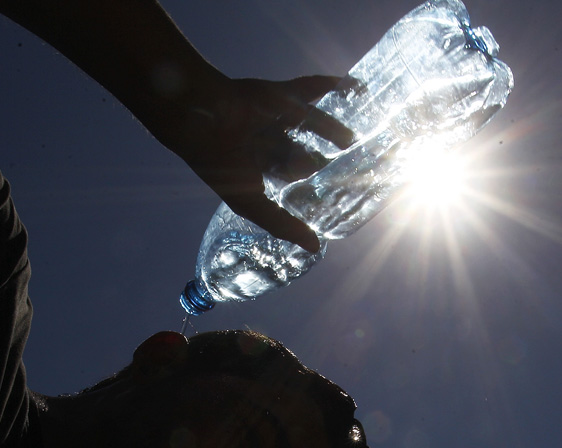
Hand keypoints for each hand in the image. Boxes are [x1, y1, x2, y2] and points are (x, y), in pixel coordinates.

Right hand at [177, 75, 353, 252]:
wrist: (204, 119)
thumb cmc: (223, 165)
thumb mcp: (252, 203)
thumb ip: (283, 224)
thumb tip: (316, 247)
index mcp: (255, 166)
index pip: (284, 177)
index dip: (301, 184)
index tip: (326, 194)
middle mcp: (264, 141)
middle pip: (298, 150)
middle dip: (317, 160)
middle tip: (345, 166)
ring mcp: (272, 116)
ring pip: (307, 124)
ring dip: (330, 129)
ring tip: (351, 139)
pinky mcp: (279, 92)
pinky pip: (311, 88)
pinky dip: (333, 85)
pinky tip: (357, 87)